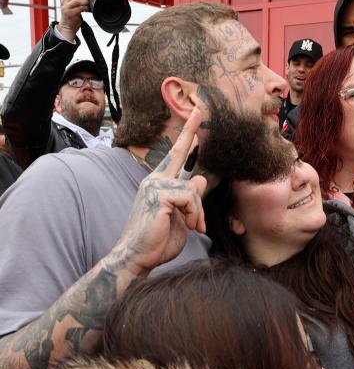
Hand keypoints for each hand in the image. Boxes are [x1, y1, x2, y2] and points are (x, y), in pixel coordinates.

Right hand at [57, 0, 90, 41]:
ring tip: (87, 4)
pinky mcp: (70, 13)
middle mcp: (64, 0)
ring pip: (79, 0)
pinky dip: (86, 8)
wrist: (67, 25)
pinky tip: (86, 9)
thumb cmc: (71, 11)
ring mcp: (66, 7)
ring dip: (86, 2)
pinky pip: (81, 8)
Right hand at [111, 108, 207, 274]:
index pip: (173, 158)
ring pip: (193, 189)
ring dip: (198, 212)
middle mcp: (154, 181)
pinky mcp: (160, 195)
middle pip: (175, 153)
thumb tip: (200, 177)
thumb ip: (190, 198)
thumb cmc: (157, 241)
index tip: (194, 119)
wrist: (138, 258)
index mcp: (158, 184)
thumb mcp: (181, 217)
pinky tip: (189, 226)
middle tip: (199, 110)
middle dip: (189, 131)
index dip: (185, 139)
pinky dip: (194, 214)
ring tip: (194, 226)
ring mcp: (154, 187)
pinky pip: (190, 198)